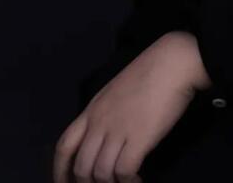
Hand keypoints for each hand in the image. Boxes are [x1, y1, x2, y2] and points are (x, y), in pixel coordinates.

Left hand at [52, 30, 206, 182]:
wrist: (172, 62)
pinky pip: (124, 171)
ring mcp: (118, 130)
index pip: (65, 146)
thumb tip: (105, 137)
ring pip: (100, 173)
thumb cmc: (149, 72)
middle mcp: (100, 122)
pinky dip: (128, 182)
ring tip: (125, 182)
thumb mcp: (116, 91)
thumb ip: (106, 113)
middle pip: (81, 166)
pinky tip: (137, 179)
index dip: (60, 170)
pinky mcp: (139, 138)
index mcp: (92, 109)